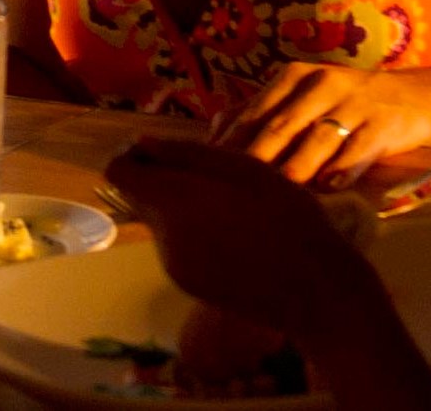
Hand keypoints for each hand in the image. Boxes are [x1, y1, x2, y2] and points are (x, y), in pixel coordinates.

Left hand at [102, 139, 383, 348]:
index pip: (118, 172)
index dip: (135, 155)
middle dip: (166, 180)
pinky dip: (195, 233)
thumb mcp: (242, 168)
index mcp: (172, 201)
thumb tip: (141, 142)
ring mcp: (173, 265)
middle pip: (141, 197)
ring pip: (162, 221)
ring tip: (234, 205)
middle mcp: (162, 236)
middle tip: (216, 176)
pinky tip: (237, 234)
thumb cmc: (285, 216)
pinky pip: (178, 247)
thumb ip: (185, 153)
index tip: (167, 151)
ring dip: (183, 207)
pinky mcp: (189, 285)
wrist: (312, 288)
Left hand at [214, 62, 430, 186]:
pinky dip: (343, 170)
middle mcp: (323, 85)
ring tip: (276, 196)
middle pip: (282, 126)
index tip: (211, 171)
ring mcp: (355, 104)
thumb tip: (213, 130)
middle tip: (233, 190)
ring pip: (318, 139)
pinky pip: (359, 150)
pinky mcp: (383, 124)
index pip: (256, 112)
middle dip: (257, 159)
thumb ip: (262, 112)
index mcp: (296, 78)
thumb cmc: (343, 104)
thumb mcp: (303, 97)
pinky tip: (328, 189)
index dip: (233, 143)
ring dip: (297, 168)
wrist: (410, 98)